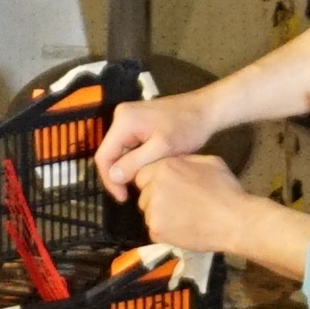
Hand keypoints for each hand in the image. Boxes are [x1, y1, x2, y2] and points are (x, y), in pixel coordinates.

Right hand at [90, 83, 217, 192]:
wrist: (205, 110)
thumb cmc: (187, 128)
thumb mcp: (162, 148)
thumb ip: (136, 162)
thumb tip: (113, 177)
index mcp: (124, 121)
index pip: (104, 156)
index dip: (110, 180)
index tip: (123, 197)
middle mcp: (121, 117)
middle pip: (110, 153)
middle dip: (119, 176)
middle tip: (132, 195)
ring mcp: (128, 119)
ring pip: (119, 152)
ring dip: (127, 169)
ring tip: (141, 185)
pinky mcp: (137, 123)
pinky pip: (128, 146)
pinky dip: (134, 160)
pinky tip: (146, 171)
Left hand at [124, 150, 262, 261]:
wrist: (235, 221)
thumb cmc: (226, 191)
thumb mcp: (209, 162)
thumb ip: (185, 161)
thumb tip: (175, 163)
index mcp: (165, 167)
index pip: (143, 175)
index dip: (154, 182)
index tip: (167, 189)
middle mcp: (155, 187)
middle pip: (144, 194)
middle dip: (155, 198)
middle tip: (177, 205)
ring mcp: (154, 211)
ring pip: (148, 213)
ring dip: (160, 215)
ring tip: (182, 217)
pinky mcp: (157, 231)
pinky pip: (154, 230)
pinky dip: (165, 231)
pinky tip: (183, 228)